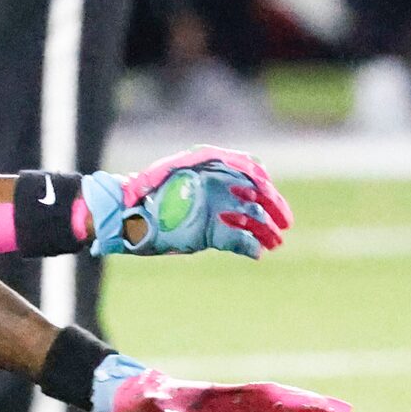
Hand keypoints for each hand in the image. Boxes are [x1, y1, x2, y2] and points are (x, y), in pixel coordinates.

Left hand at [82, 146, 290, 257]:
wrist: (125, 215)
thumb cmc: (148, 188)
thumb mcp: (178, 166)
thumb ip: (211, 160)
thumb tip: (247, 164)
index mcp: (213, 169)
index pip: (248, 172)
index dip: (263, 182)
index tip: (270, 192)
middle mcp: (218, 189)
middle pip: (254, 197)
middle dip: (272, 209)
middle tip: (285, 223)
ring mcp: (215, 212)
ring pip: (249, 219)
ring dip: (264, 230)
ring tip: (276, 242)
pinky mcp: (209, 233)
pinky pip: (235, 239)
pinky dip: (248, 245)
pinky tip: (258, 251)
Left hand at [97, 360, 350, 411]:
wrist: (125, 397)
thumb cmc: (136, 401)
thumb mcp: (144, 406)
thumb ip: (160, 409)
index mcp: (221, 398)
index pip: (268, 398)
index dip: (297, 402)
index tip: (324, 407)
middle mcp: (231, 405)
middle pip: (281, 405)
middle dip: (313, 409)